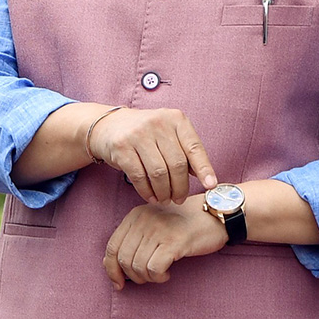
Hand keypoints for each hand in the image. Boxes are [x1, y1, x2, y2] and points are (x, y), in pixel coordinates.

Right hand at [88, 106, 218, 203]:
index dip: (204, 168)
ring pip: (159, 172)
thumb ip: (185, 150)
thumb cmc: (145, 134)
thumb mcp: (168, 134)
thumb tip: (204, 176)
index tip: (210, 185)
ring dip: (164, 192)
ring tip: (165, 199)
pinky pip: (139, 176)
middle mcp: (158, 123)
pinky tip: (151, 197)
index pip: (194, 147)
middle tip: (179, 199)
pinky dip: (147, 191)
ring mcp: (138, 134)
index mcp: (175, 119)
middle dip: (180, 187)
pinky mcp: (121, 146)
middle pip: (177, 164)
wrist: (108, 126)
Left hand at [103, 196, 227, 289]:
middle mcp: (143, 220)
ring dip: (148, 278)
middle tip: (148, 278)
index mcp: (135, 215)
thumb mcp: (154, 224)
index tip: (119, 284)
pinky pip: (154, 269)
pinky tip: (167, 273)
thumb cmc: (185, 223)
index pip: (112, 247)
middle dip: (133, 277)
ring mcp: (158, 230)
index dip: (111, 270)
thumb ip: (135, 239)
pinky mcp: (174, 242)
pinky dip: (158, 277)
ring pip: (138, 266)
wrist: (217, 214)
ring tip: (160, 274)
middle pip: (123, 259)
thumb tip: (112, 266)